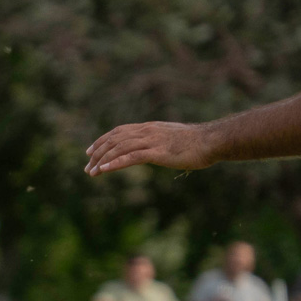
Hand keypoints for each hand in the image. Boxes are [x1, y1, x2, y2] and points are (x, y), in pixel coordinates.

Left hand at [85, 122, 216, 176]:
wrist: (212, 141)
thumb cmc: (196, 142)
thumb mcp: (172, 138)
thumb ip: (158, 142)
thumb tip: (152, 149)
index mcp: (149, 128)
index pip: (118, 132)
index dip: (102, 141)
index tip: (90, 152)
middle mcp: (147, 131)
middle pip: (114, 140)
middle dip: (98, 153)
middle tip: (87, 167)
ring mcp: (152, 141)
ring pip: (119, 148)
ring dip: (102, 161)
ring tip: (92, 172)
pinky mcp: (158, 153)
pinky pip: (131, 157)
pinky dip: (115, 163)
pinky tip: (104, 170)